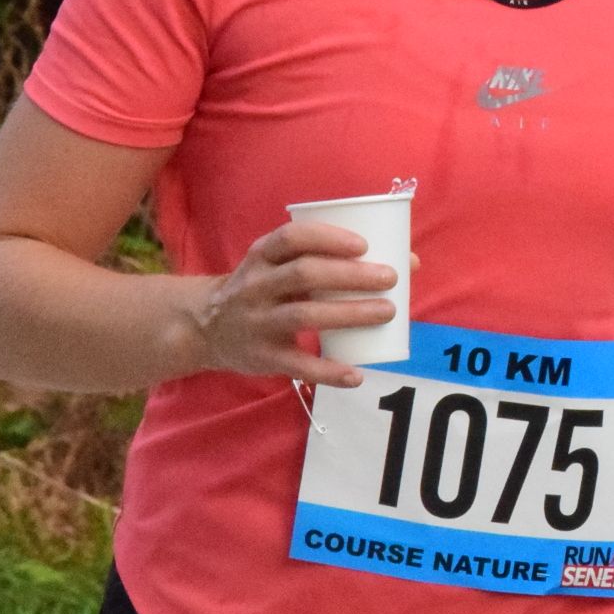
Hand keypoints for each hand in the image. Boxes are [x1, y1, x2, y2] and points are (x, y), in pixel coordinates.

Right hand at [180, 220, 399, 387]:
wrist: (205, 327)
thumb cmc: (262, 289)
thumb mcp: (277, 266)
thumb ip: (326, 260)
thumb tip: (408, 261)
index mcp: (261, 256)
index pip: (292, 238)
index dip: (328, 238)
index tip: (364, 245)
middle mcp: (255, 286)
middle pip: (304, 274)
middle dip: (350, 275)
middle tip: (389, 278)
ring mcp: (257, 322)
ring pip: (304, 315)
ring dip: (349, 313)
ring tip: (387, 312)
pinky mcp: (262, 357)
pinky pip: (298, 366)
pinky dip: (329, 371)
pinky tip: (356, 374)